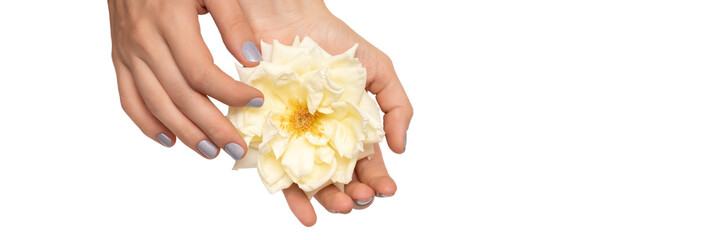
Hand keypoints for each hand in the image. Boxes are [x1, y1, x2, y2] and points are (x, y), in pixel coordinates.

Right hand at [109, 0, 264, 159]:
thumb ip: (233, 20)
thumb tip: (252, 61)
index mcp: (169, 22)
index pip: (201, 73)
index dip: (230, 93)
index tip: (257, 102)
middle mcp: (144, 42)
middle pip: (180, 97)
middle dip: (212, 127)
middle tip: (237, 147)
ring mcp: (128, 52)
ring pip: (156, 104)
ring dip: (185, 133)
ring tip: (211, 152)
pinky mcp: (119, 56)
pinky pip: (129, 98)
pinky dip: (147, 123)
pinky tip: (169, 139)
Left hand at [237, 0, 412, 225]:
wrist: (289, 19)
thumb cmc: (335, 42)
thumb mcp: (379, 69)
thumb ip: (397, 106)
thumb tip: (400, 147)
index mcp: (351, 129)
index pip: (366, 165)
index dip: (378, 181)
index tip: (387, 189)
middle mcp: (323, 140)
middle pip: (340, 180)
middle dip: (354, 196)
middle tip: (360, 199)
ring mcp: (295, 141)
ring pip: (311, 183)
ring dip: (327, 202)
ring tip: (338, 207)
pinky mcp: (266, 138)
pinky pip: (277, 174)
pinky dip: (291, 198)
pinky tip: (306, 212)